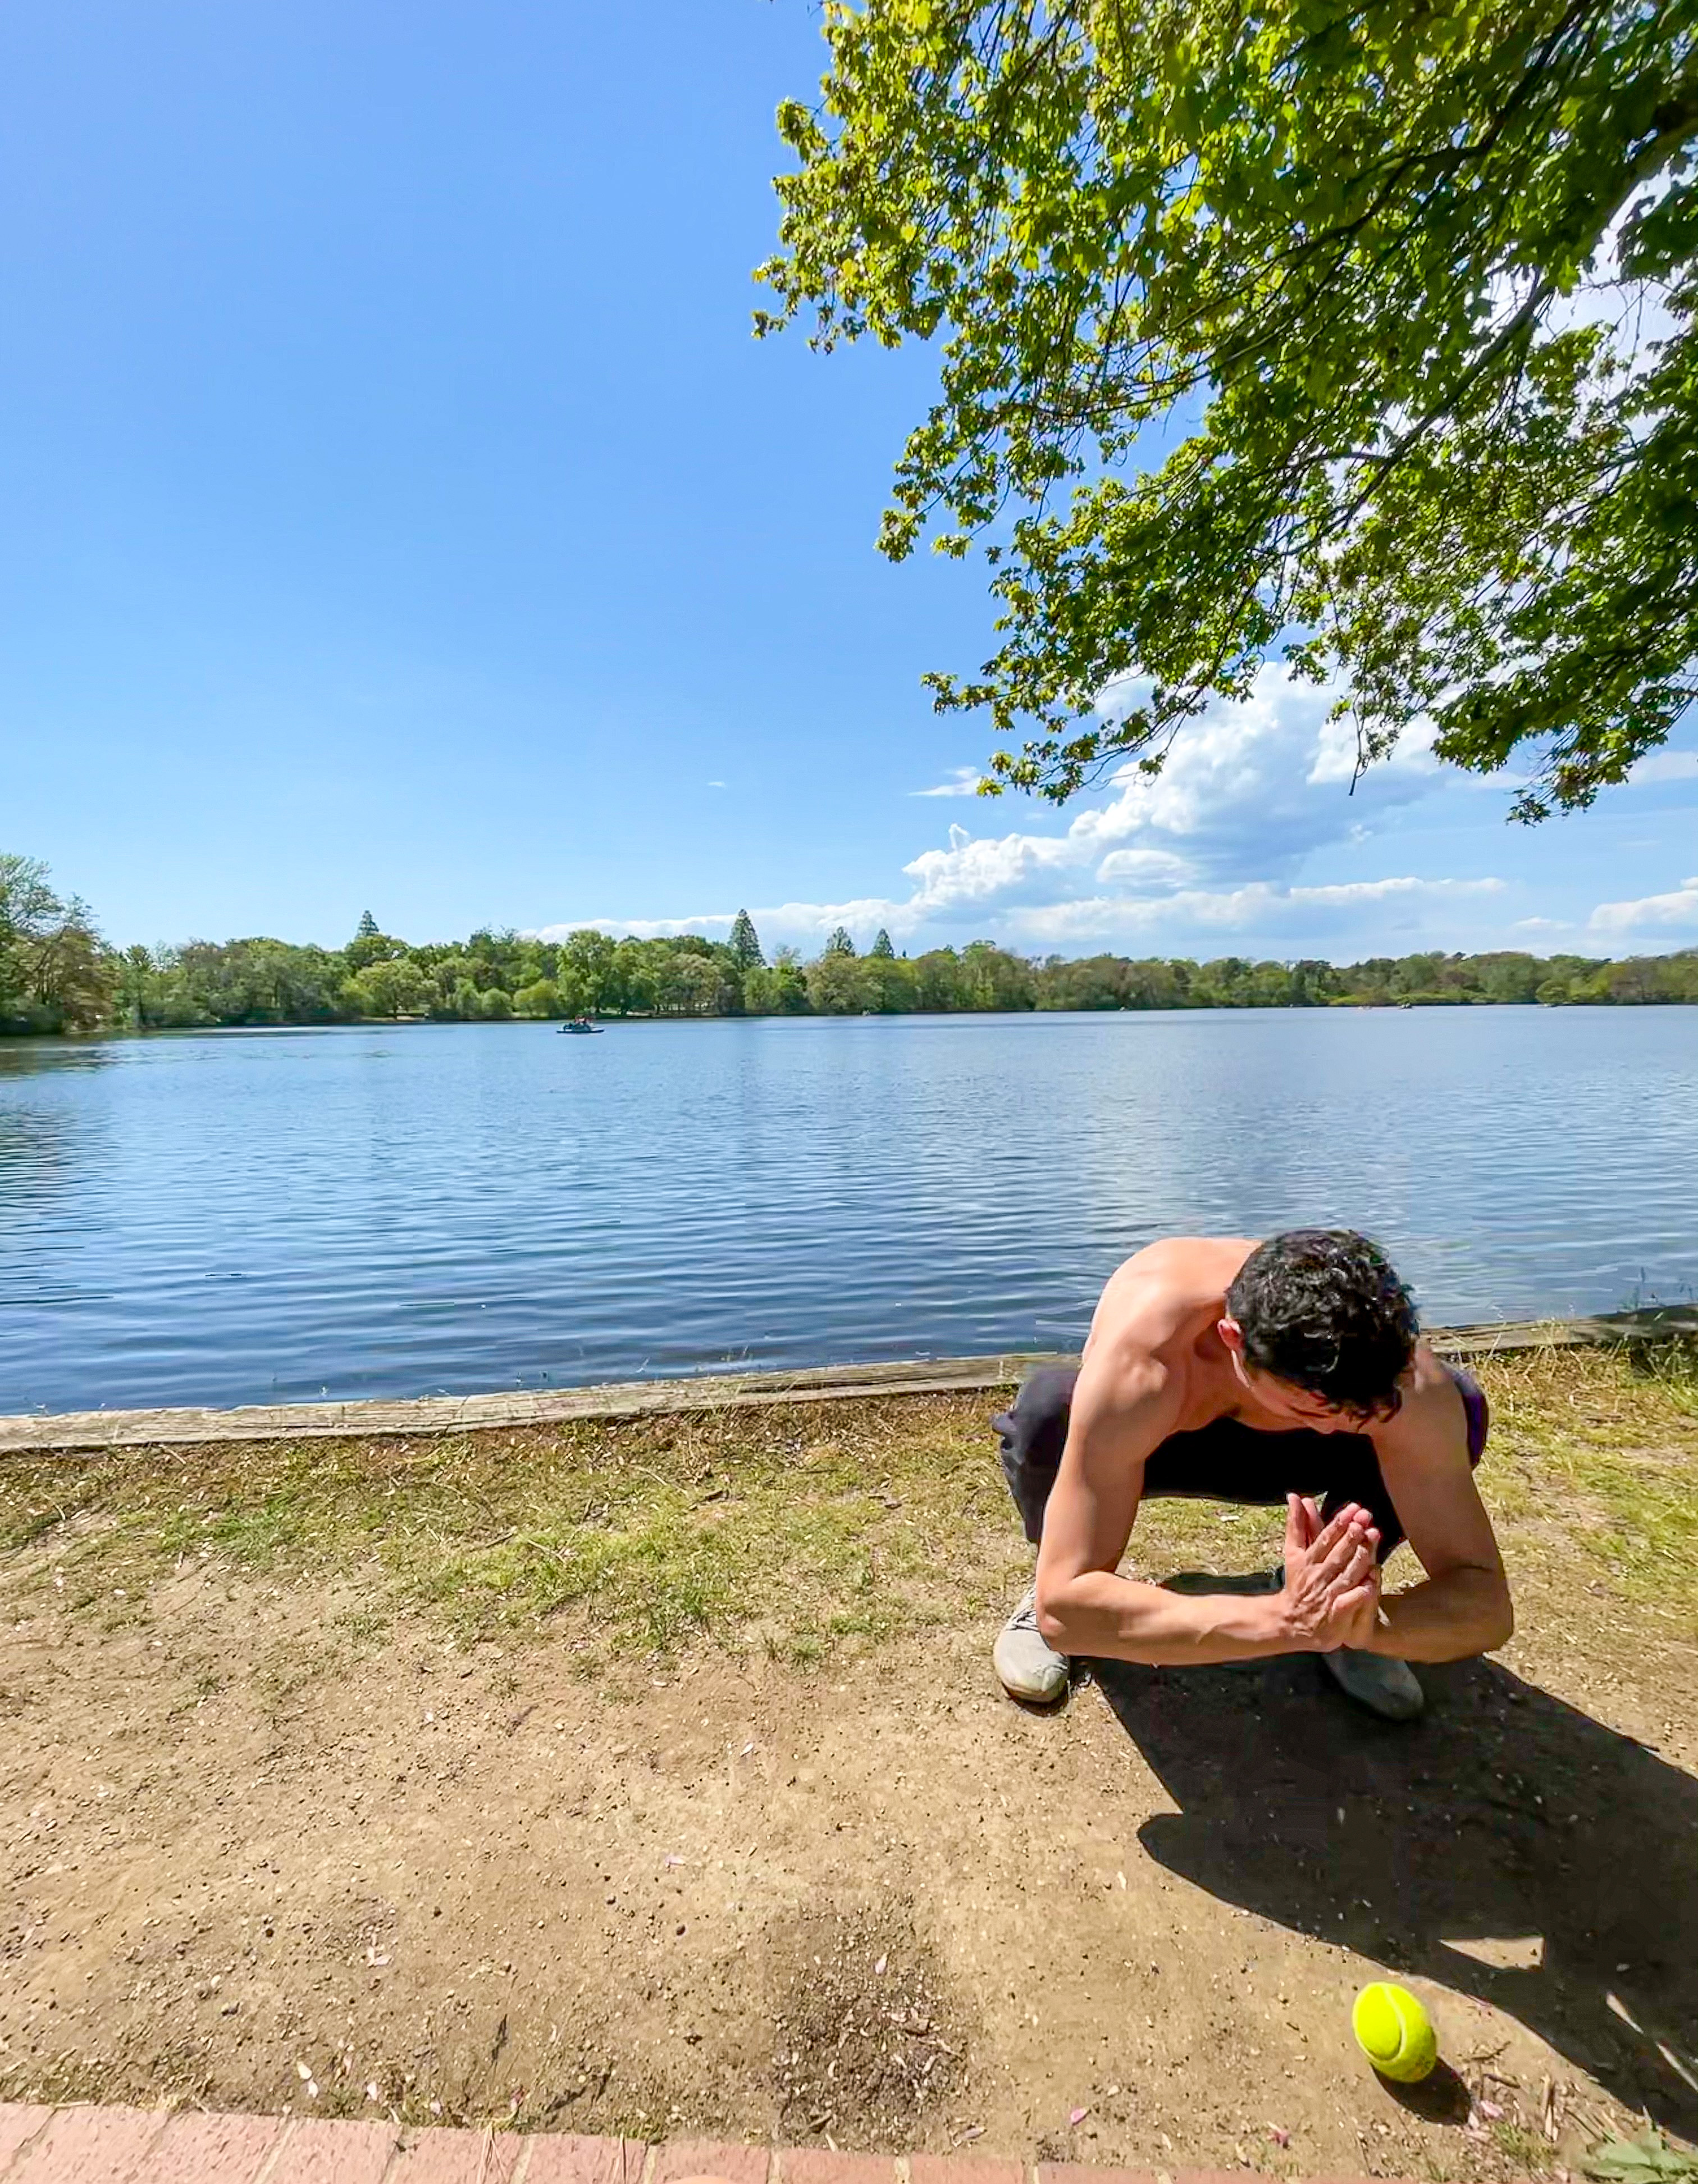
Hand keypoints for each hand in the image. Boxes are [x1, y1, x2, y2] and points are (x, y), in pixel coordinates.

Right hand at [1279, 1495, 1381, 1651]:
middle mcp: (1318, 1576)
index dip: (1339, 1524)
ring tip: (1373, 1541)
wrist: (1291, 1621)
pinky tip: (1372, 1581)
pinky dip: (1360, 1592)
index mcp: (1307, 1560)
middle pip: (1337, 1554)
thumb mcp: (1293, 1553)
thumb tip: (1295, 1496)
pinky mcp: (1336, 1615)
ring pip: (1346, 1575)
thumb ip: (1297, 1524)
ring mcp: (1327, 1596)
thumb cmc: (1298, 1583)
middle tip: (1365, 1519)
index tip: (1353, 1509)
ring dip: (1360, 1558)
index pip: (1324, 1539)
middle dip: (1351, 1536)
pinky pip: (1349, 1602)